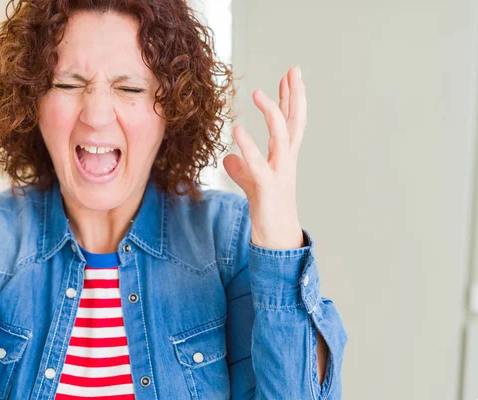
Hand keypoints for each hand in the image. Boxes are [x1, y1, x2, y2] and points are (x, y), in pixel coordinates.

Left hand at [223, 66, 305, 249]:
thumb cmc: (266, 207)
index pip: (290, 121)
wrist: (275, 236)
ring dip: (272, 113)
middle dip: (295, 95)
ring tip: (257, 93)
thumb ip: (242, 167)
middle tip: (294, 70)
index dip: (289, 98)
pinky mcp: (269, 187)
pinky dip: (248, 146)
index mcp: (284, 156)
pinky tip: (237, 129)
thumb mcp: (251, 182)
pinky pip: (258, 164)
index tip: (289, 75)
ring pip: (282, 137)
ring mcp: (281, 173)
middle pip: (295, 122)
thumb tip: (228, 158)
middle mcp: (287, 160)